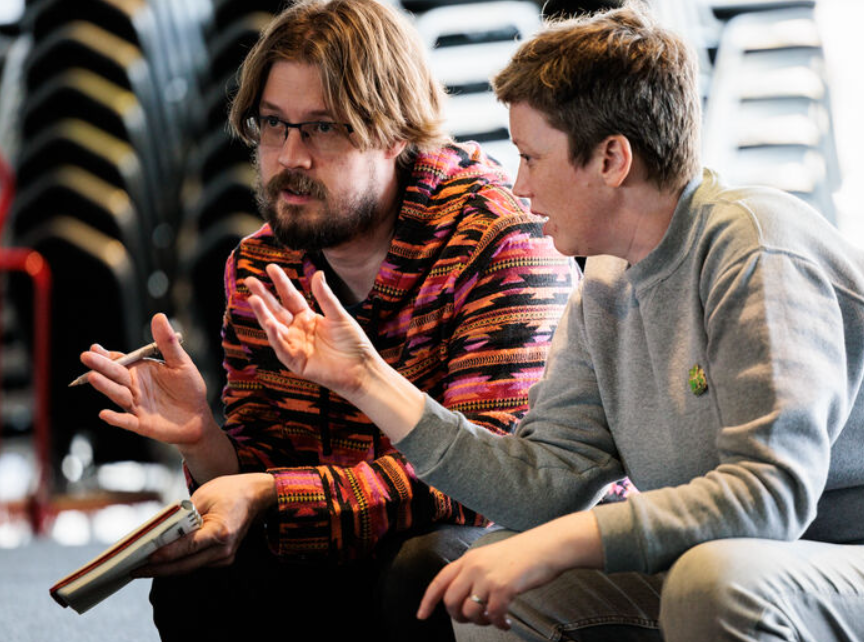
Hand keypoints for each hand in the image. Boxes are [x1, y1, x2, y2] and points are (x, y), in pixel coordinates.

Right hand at [80, 313, 213, 446]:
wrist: (198, 415)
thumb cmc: (188, 387)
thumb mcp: (181, 363)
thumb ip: (167, 343)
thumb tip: (159, 316)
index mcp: (139, 371)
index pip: (119, 361)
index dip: (107, 355)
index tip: (95, 348)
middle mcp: (133, 387)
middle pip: (114, 375)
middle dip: (101, 366)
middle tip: (86, 357)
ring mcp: (135, 405)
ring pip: (118, 395)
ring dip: (106, 387)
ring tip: (92, 377)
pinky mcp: (141, 423)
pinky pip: (126, 421)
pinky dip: (116, 419)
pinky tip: (104, 414)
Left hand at [134, 473, 276, 575]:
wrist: (255, 495)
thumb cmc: (229, 491)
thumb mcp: (201, 497)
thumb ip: (180, 517)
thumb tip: (158, 532)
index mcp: (220, 532)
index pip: (186, 548)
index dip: (164, 555)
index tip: (144, 559)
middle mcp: (224, 549)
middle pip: (185, 565)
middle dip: (158, 569)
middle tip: (134, 570)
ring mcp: (225, 556)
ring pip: (189, 567)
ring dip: (167, 568)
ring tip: (143, 567)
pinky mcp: (224, 558)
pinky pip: (197, 563)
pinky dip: (180, 562)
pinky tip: (164, 561)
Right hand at [245, 264, 377, 397]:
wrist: (362, 368)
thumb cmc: (353, 343)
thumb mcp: (339, 315)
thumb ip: (325, 297)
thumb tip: (317, 273)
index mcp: (307, 317)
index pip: (290, 297)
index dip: (280, 283)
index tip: (270, 267)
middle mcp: (297, 330)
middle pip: (276, 311)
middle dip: (263, 296)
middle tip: (249, 280)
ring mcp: (295, 346)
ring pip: (274, 329)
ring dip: (263, 315)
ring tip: (253, 299)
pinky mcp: (297, 363)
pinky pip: (283, 349)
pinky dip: (276, 338)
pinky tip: (270, 324)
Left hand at [417, 512, 603, 629]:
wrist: (546, 547)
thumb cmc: (523, 555)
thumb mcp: (491, 557)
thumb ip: (474, 572)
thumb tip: (463, 596)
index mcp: (469, 558)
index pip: (439, 581)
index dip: (427, 600)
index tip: (421, 615)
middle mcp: (473, 566)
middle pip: (450, 601)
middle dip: (458, 617)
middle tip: (473, 620)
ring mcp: (487, 577)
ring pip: (469, 612)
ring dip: (480, 622)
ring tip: (493, 620)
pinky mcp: (503, 588)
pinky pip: (492, 616)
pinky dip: (498, 624)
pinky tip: (506, 623)